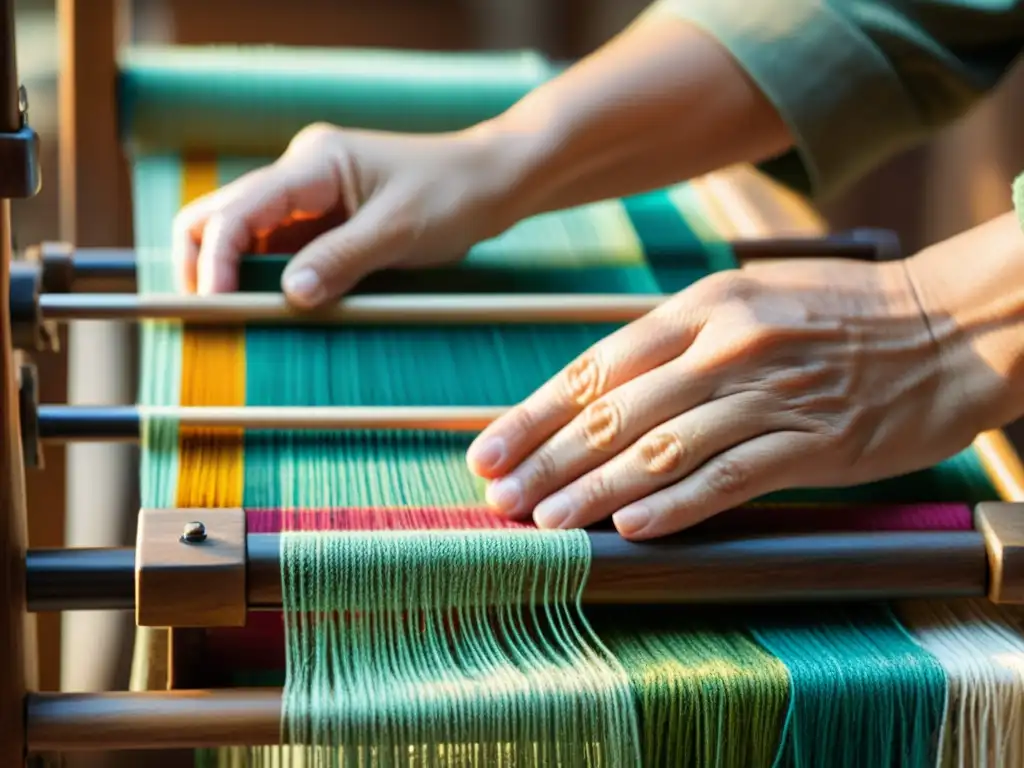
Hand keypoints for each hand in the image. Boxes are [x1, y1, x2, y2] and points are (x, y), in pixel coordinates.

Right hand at [172, 122, 519, 305]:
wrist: (491, 181)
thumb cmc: (453, 194)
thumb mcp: (400, 230)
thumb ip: (342, 259)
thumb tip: (289, 296)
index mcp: (313, 163)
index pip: (238, 209)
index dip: (215, 258)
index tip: (213, 304)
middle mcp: (300, 175)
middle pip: (219, 214)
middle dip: (203, 263)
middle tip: (208, 316)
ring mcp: (308, 199)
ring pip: (243, 235)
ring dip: (231, 275)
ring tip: (233, 320)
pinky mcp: (323, 223)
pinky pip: (278, 251)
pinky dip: (264, 279)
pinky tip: (268, 309)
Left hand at [465, 257, 995, 539]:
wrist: (948, 326)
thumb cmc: (837, 316)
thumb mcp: (746, 301)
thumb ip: (674, 343)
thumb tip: (597, 393)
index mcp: (701, 305)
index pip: (595, 365)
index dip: (534, 413)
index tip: (489, 451)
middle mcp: (726, 344)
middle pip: (614, 411)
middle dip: (546, 460)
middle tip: (499, 498)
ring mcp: (769, 392)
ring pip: (660, 448)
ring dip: (594, 492)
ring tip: (545, 523)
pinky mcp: (814, 441)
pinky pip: (729, 477)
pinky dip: (675, 506)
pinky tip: (630, 529)